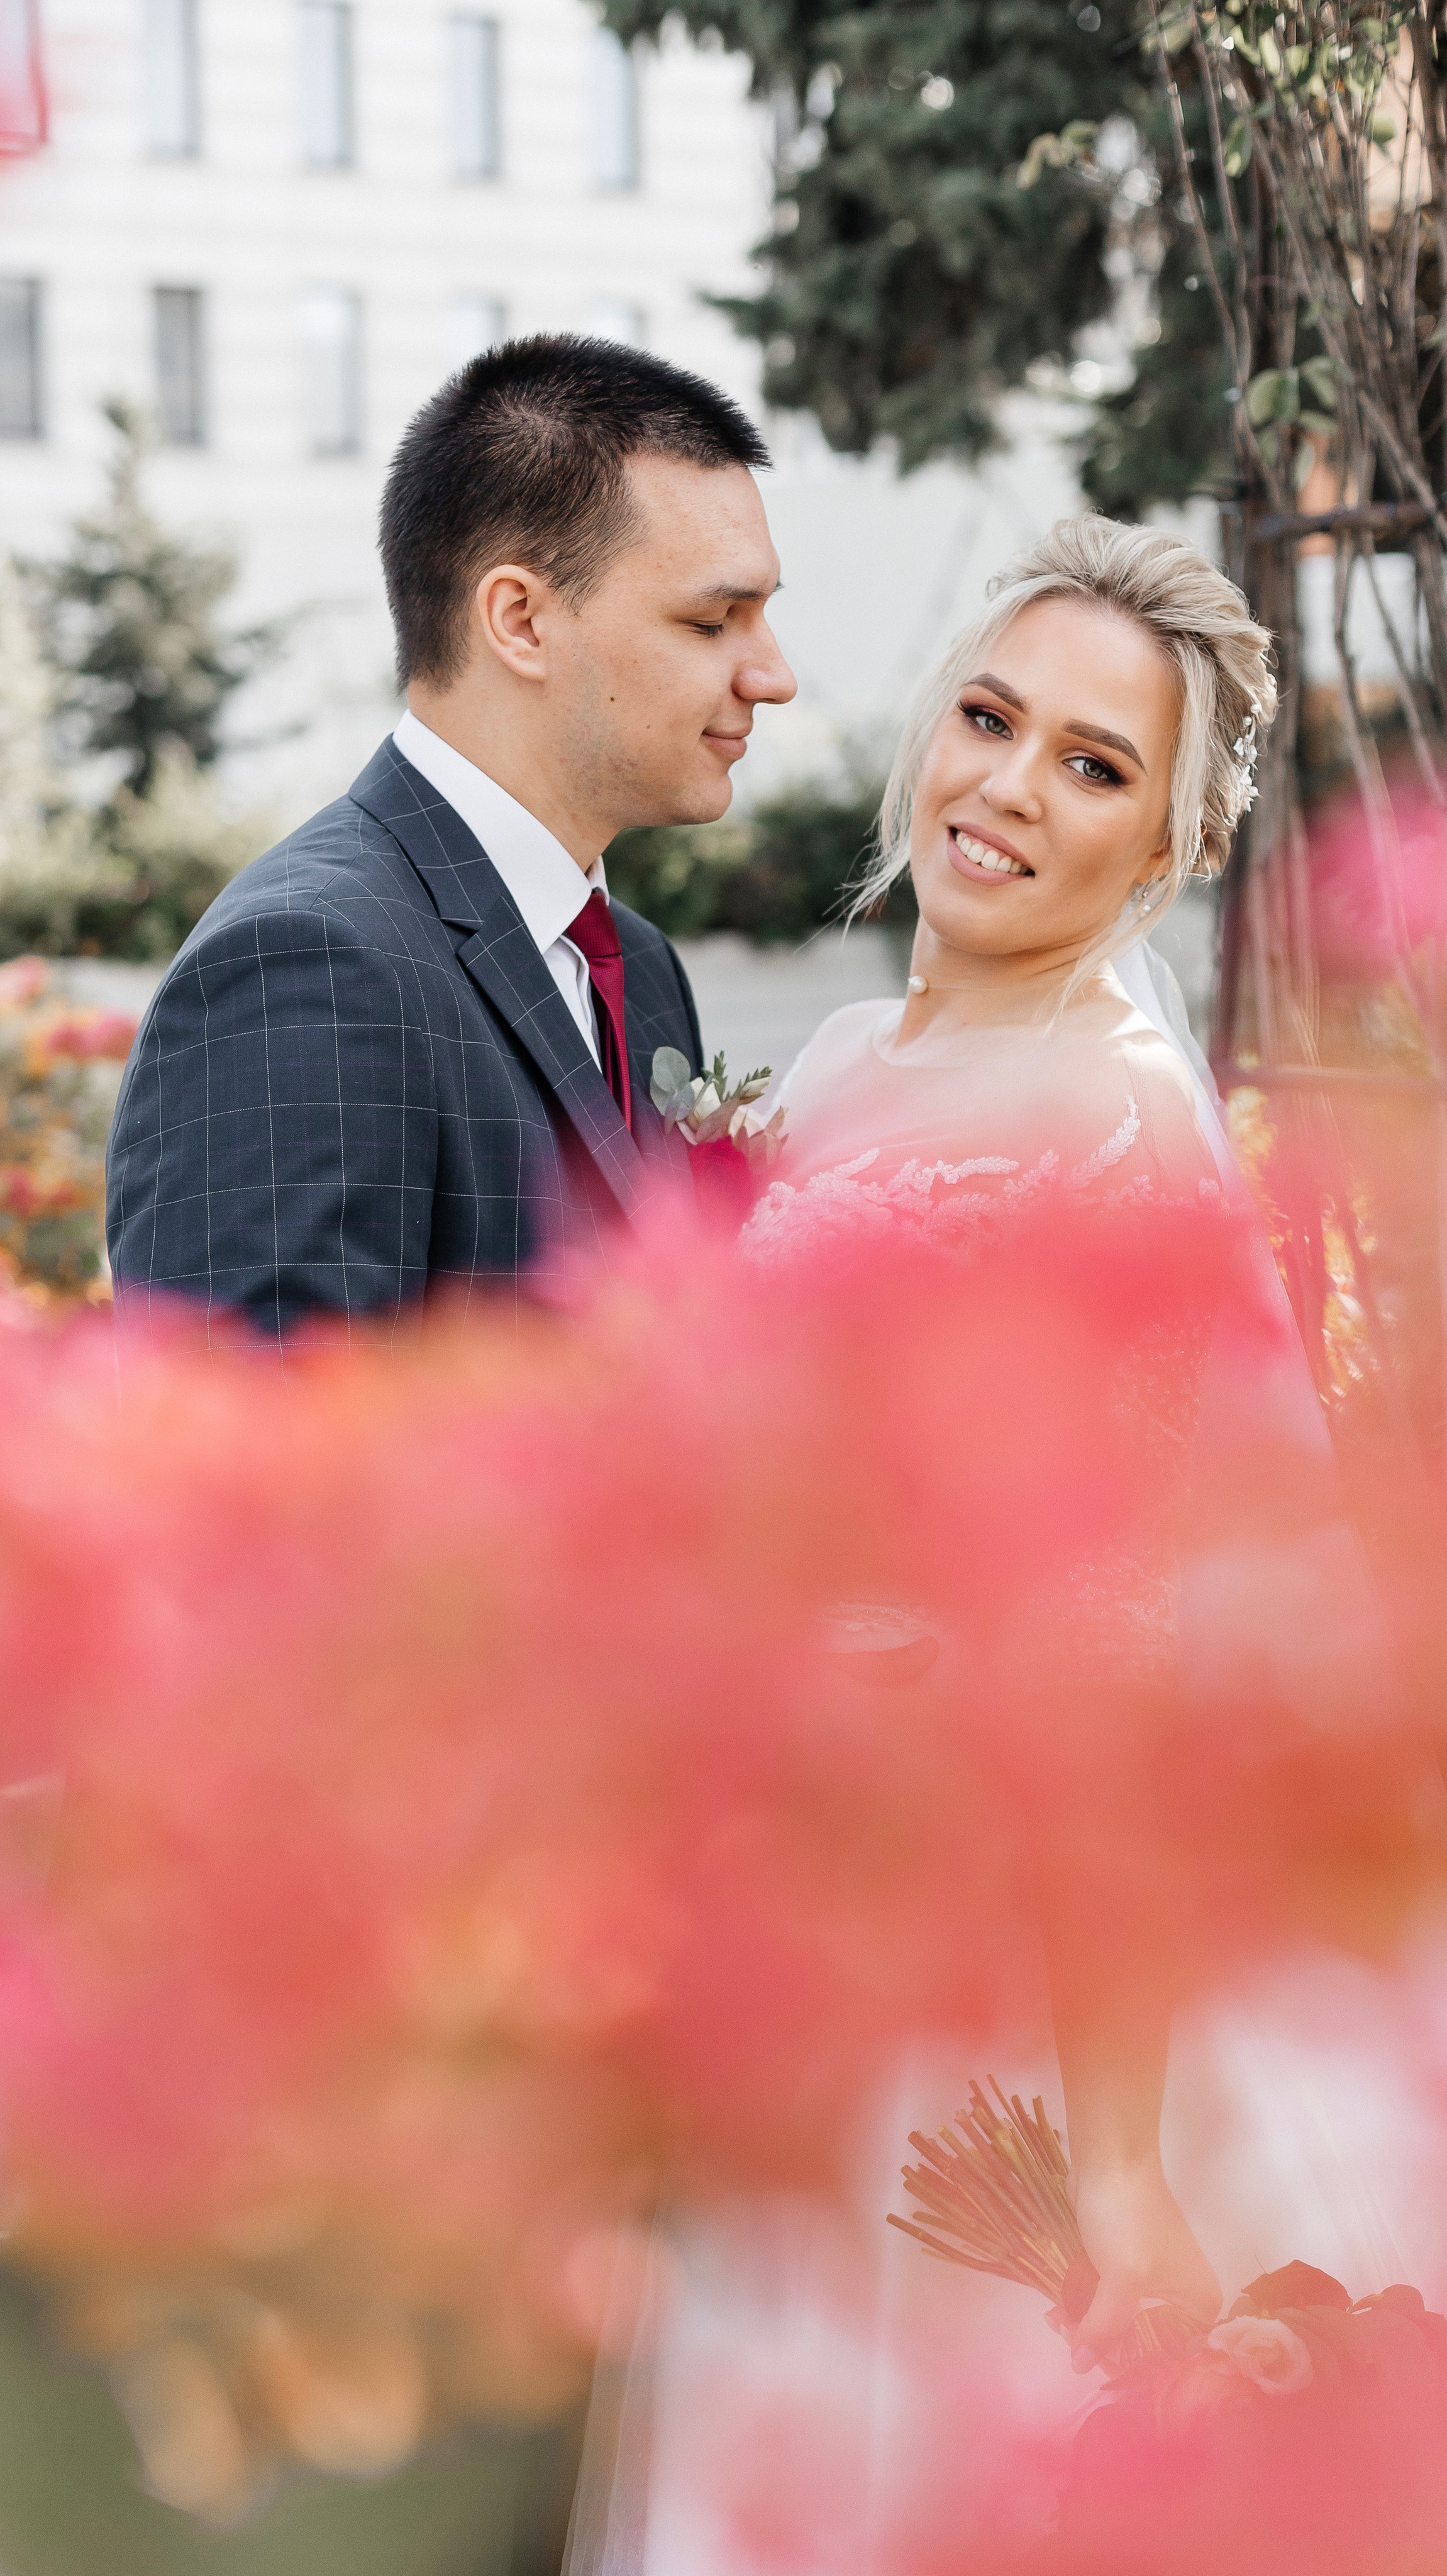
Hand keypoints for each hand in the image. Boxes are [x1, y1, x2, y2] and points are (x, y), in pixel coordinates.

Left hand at [1066, 2158, 1219, 2371]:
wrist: (1110, 2158)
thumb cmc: (1129, 2219)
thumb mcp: (1123, 2279)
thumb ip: (1105, 2328)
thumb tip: (1082, 2366)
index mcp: (1199, 2305)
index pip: (1165, 2357)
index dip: (1127, 2365)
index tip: (1089, 2364)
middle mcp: (1181, 2298)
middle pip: (1140, 2343)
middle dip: (1101, 2344)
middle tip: (1066, 2338)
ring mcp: (1152, 2281)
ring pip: (1117, 2323)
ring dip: (1086, 2327)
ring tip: (1057, 2321)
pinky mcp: (1123, 2267)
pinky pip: (1105, 2301)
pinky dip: (1084, 2307)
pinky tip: (1059, 2310)